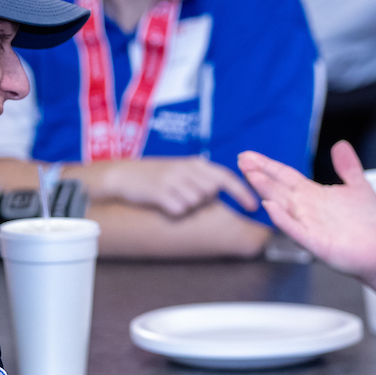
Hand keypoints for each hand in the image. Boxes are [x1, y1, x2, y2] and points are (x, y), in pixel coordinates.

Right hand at [84, 157, 259, 217]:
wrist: (122, 175)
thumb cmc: (154, 175)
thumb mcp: (180, 170)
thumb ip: (201, 178)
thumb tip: (222, 193)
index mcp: (193, 163)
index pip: (225, 176)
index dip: (241, 191)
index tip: (253, 206)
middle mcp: (185, 169)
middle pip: (211, 191)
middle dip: (206, 200)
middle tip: (188, 199)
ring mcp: (172, 180)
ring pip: (195, 202)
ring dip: (187, 206)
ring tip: (171, 198)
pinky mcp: (159, 193)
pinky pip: (179, 210)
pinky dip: (174, 212)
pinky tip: (163, 205)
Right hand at [238, 141, 375, 281]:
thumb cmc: (370, 223)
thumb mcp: (359, 186)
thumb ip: (348, 166)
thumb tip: (340, 144)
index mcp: (313, 195)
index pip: (285, 177)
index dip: (267, 165)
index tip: (249, 155)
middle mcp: (307, 209)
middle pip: (278, 189)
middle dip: (259, 175)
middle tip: (242, 161)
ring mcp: (309, 226)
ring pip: (282, 206)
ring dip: (266, 191)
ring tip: (252, 176)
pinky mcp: (317, 243)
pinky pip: (296, 230)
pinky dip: (282, 219)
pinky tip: (270, 207)